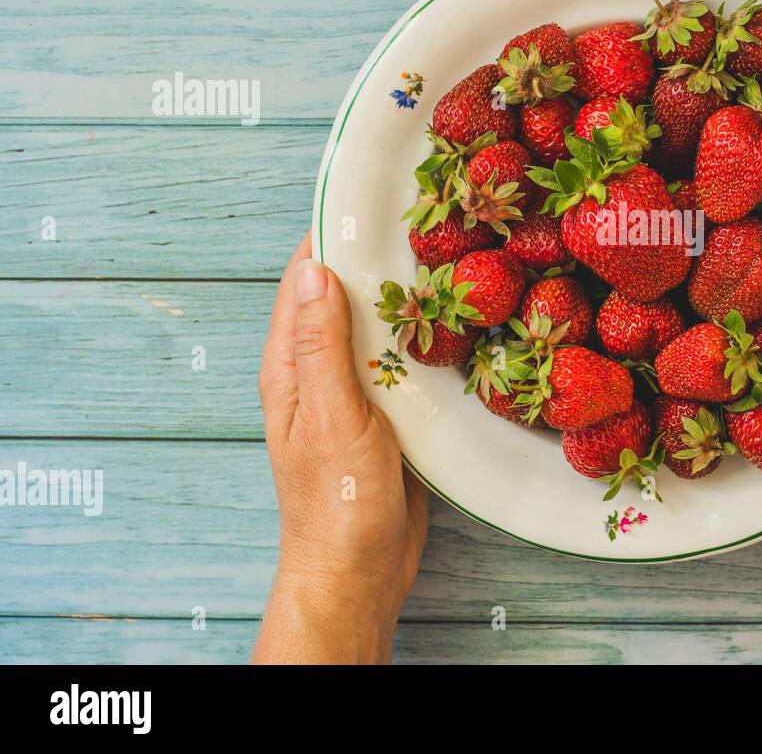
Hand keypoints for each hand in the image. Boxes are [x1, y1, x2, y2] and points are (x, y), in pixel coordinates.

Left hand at [253, 235, 427, 663]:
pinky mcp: (389, 414)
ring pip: (380, 328)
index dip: (333, 235)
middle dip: (379, 259)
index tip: (374, 198)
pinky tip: (461, 324)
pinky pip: (405, 362)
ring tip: (455, 258)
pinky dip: (427, 338)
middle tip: (431, 222)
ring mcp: (355, 392)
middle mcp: (319, 370)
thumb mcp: (332, 416)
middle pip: (346, 296)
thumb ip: (322, 344)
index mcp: (291, 365)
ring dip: (408, 298)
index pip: (304, 279)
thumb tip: (315, 268)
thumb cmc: (337, 502)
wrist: (360, 570)